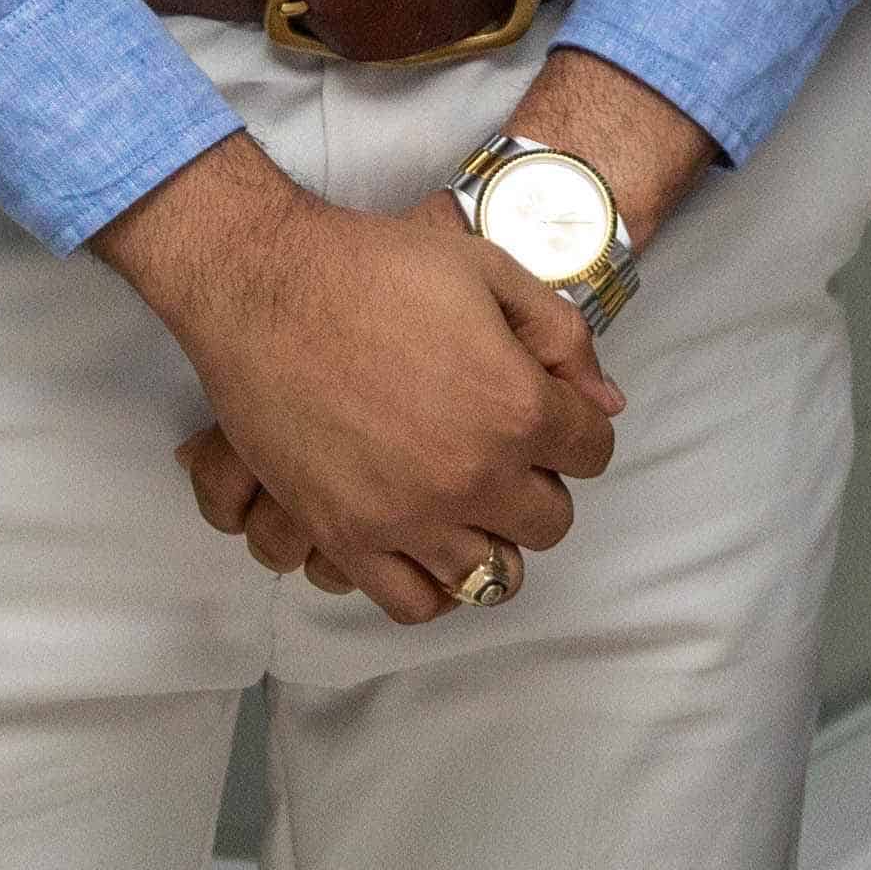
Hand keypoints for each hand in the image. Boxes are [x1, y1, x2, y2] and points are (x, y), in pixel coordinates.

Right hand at [101, 144, 615, 625]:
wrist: (264, 285)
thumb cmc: (374, 267)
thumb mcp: (487, 268)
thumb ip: (561, 336)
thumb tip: (607, 402)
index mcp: (516, 407)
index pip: (593, 451)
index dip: (576, 426)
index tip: (550, 413)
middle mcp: (472, 476)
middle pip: (550, 521)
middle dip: (539, 484)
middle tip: (505, 450)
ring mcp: (409, 517)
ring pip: (493, 576)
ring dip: (492, 537)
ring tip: (468, 501)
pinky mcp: (348, 538)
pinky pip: (414, 602)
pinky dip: (433, 585)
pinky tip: (428, 544)